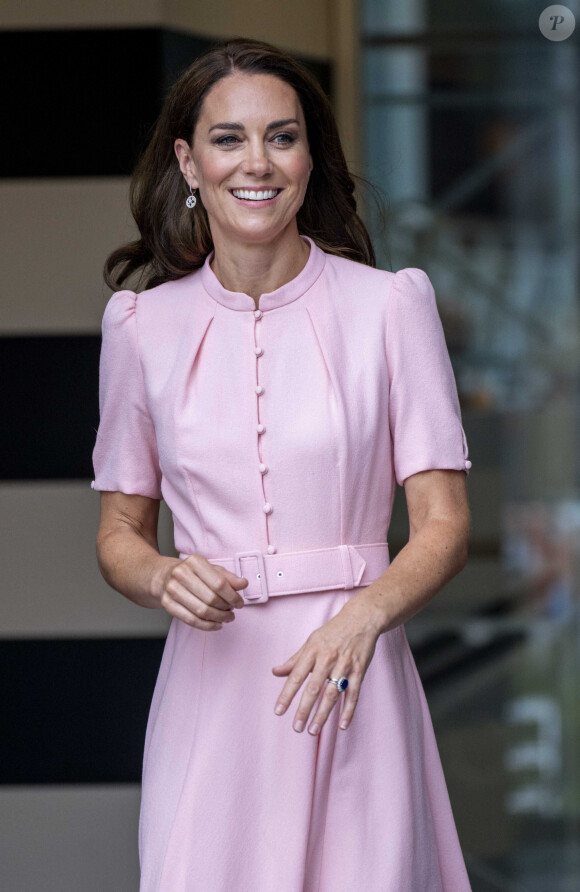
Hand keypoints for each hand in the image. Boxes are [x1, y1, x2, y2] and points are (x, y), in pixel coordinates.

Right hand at [159, 554, 247, 630]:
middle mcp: (181, 574)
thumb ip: (228, 577)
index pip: (219, 583)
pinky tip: (216, 625)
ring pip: (201, 611)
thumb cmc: (192, 573)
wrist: (162, 576)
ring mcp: (172, 589)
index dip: (233, 596)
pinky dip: (206, 626)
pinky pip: (190, 620)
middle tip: (232, 612)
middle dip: (226, 608)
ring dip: (218, 618)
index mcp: (194, 561)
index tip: (240, 603)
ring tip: (227, 618)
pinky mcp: (167, 603)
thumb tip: (243, 584)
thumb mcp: (211, 569)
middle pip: (210, 598)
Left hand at [271, 596, 380, 734]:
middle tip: (296, 727)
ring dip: (323, 714)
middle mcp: (328, 658)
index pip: (296, 676)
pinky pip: (353, 693)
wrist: (361, 619)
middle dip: (304, 709)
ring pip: (332, 693)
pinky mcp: (359, 670)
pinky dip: (348, 710)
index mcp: (313, 651)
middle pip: (314, 688)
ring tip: (313, 730)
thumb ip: (294, 659)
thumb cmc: (333, 631)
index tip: (279, 711)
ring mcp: (345, 665)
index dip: (287, 694)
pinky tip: (342, 725)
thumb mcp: (311, 641)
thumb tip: (275, 672)